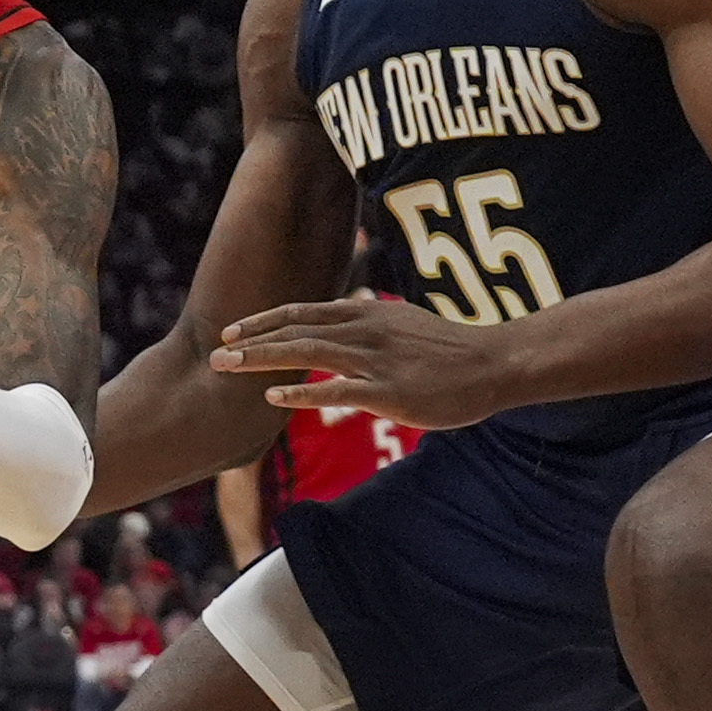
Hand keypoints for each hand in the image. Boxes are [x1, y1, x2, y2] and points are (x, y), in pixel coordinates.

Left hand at [209, 296, 503, 428]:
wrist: (495, 364)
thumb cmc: (453, 351)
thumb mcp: (405, 326)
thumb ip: (372, 327)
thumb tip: (347, 328)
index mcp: (369, 314)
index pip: (306, 311)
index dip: (267, 320)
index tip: (235, 330)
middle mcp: (366, 330)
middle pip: (297, 328)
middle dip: (252, 340)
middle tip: (216, 352)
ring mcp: (376, 359)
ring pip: (308, 352)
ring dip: (262, 360)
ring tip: (228, 368)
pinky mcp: (388, 390)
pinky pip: (336, 389)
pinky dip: (301, 393)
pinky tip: (273, 399)